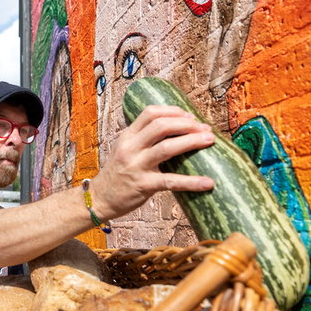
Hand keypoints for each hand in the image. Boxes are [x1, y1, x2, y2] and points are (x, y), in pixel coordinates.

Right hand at [91, 105, 214, 218]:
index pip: (150, 113)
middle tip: (205, 129)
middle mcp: (130, 148)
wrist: (100, 199)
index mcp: (127, 136)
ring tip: (210, 141)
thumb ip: (143, 139)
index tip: (191, 117)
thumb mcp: (125, 150)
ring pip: (167, 148)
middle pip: (161, 126)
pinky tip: (208, 183)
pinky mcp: (143, 185)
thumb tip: (176, 130)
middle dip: (187, 124)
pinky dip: (192, 182)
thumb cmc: (118, 174)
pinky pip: (171, 181)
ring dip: (192, 141)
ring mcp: (136, 166)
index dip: (174, 111)